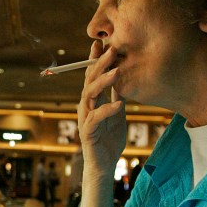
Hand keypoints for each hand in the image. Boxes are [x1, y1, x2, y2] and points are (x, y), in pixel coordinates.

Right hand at [78, 40, 125, 180]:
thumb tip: (121, 77)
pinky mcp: (88, 132)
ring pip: (89, 95)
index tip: (101, 43)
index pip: (91, 75)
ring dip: (103, 82)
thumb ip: (116, 96)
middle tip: (112, 49)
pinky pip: (96, 118)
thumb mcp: (117, 113)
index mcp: (91, 100)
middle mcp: (85, 106)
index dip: (94, 59)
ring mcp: (85, 118)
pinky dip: (107, 110)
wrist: (104, 164)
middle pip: (89, 80)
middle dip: (100, 64)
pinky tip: (119, 104)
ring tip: (117, 71)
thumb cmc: (109, 139)